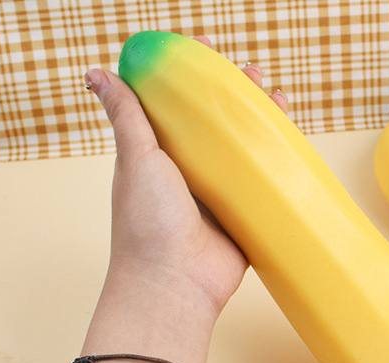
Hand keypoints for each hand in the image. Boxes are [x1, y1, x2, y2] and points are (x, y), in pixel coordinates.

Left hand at [85, 36, 287, 320]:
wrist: (175, 283)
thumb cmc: (147, 223)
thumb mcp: (136, 159)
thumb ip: (127, 116)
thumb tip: (96, 72)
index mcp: (160, 157)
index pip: (178, 107)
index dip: (192, 79)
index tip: (206, 52)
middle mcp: (189, 176)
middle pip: (216, 128)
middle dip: (234, 98)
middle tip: (250, 73)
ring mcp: (218, 199)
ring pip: (244, 155)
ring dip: (260, 127)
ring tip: (276, 98)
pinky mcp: (243, 221)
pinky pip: (263, 190)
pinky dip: (277, 169)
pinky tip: (291, 147)